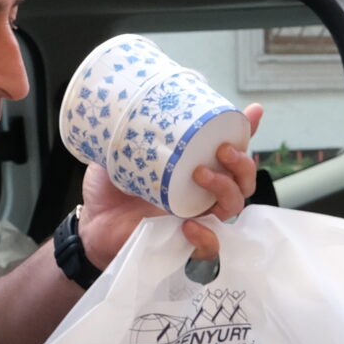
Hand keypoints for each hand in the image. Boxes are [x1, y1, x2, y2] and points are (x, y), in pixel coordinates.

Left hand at [80, 103, 262, 265]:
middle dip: (241, 163)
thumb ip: (135, 130)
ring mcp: (196, 218)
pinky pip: (209, 247)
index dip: (247, 133)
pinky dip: (206, 237)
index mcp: (193, 169)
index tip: (252, 113)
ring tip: (200, 175)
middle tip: (220, 149)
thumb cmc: (108, 189)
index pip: (229, 151)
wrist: (91, 223)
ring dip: (226, 189)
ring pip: (233, 207)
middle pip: (242, 180)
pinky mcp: (183, 243)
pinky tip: (190, 225)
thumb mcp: (121, 152)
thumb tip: (134, 96)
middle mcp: (201, 193)